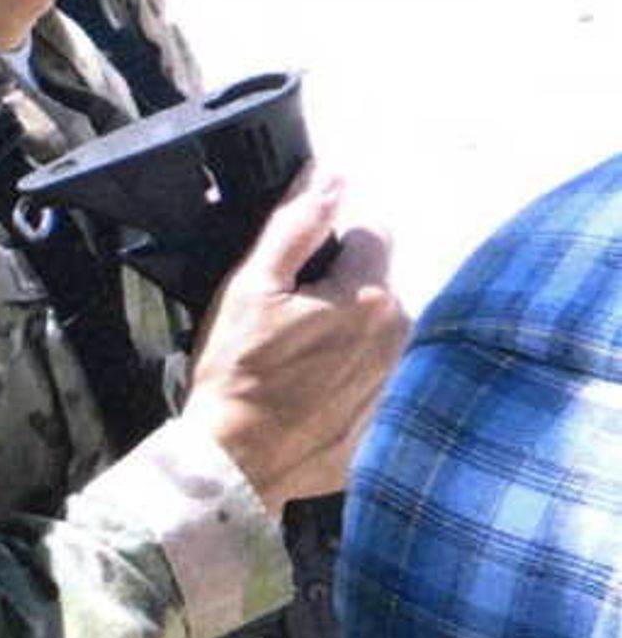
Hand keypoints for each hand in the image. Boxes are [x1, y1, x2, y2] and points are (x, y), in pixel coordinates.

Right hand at [179, 169, 406, 510]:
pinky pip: (370, 371)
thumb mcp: (251, 286)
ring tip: (293, 360)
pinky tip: (307, 391)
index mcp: (370, 295)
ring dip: (343, 331)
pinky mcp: (387, 412)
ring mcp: (397, 376)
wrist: (240, 461)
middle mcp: (400, 333)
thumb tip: (330, 175)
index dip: (324, 247)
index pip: (368, 233)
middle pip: (374, 283)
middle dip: (336, 289)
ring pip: (374, 327)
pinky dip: (345, 373)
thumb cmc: (238, 370)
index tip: (290, 278)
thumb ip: (296, 226)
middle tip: (283, 322)